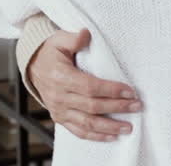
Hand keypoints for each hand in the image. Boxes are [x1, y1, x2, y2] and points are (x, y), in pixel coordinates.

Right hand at [26, 29, 142, 140]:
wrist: (33, 66)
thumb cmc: (50, 52)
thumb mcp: (59, 39)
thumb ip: (73, 38)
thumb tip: (85, 34)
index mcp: (60, 77)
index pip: (90, 87)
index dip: (111, 90)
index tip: (130, 91)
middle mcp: (59, 96)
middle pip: (92, 106)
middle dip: (117, 107)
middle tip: (137, 106)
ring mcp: (59, 110)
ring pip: (87, 123)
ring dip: (109, 126)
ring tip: (128, 127)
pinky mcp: (60, 118)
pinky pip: (79, 131)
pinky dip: (96, 136)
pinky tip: (112, 136)